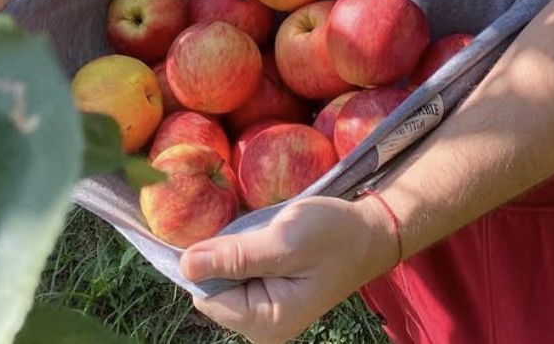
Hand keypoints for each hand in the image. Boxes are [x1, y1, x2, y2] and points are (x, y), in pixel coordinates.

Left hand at [179, 194, 399, 343]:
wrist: (368, 233)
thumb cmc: (332, 235)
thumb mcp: (285, 241)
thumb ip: (236, 257)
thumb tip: (185, 265)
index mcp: (265, 322)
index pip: (207, 296)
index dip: (208, 261)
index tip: (226, 229)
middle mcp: (260, 325)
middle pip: (212, 288)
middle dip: (223, 254)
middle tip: (253, 228)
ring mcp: (265, 310)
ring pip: (224, 277)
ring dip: (234, 249)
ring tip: (262, 230)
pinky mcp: (269, 292)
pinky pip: (239, 271)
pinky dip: (244, 249)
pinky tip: (263, 235)